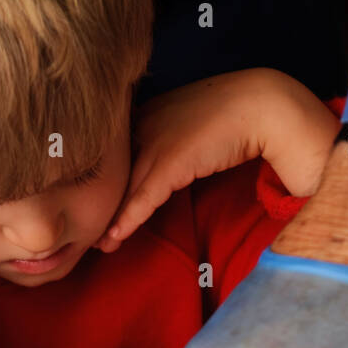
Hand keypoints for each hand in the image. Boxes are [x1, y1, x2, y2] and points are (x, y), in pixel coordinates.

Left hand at [97, 69, 337, 252]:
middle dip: (99, 202)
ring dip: (108, 219)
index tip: (92, 202)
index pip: (115, 154)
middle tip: (84, 227)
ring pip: (122, 188)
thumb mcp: (191, 127)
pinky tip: (113, 238)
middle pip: (112, 172)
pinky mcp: (170, 162)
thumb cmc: (233, 115)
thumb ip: (173, 141)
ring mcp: (155, 142)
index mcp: (146, 113)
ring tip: (97, 242)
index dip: (105, 182)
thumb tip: (171, 162)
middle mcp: (143, 124)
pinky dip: (126, 220)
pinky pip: (142, 198)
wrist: (262, 105)